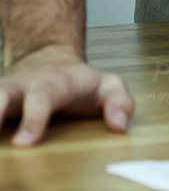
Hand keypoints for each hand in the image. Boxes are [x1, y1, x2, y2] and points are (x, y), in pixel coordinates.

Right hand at [0, 44, 132, 146]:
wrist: (48, 61)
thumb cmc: (80, 82)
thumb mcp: (108, 86)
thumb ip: (119, 103)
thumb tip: (120, 126)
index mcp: (53, 83)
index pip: (42, 98)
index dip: (33, 120)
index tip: (24, 143)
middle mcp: (21, 86)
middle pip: (2, 93)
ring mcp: (1, 93)